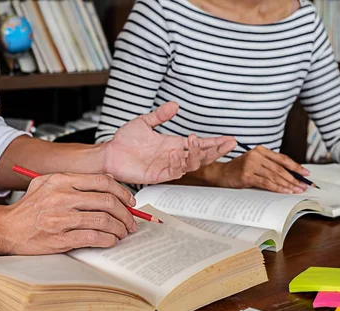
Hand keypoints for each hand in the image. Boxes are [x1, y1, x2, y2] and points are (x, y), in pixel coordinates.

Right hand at [0, 173, 136, 254]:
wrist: (6, 228)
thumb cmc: (28, 208)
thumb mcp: (47, 183)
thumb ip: (73, 180)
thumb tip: (105, 182)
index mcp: (61, 180)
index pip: (103, 181)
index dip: (122, 192)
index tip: (129, 201)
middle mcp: (62, 196)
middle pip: (107, 201)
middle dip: (126, 214)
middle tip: (130, 221)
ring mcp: (61, 218)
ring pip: (103, 220)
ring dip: (119, 228)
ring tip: (122, 232)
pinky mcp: (60, 238)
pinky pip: (93, 238)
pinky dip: (107, 240)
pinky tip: (110, 240)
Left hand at [102, 102, 236, 183]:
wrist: (109, 153)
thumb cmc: (125, 140)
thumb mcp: (144, 122)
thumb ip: (160, 114)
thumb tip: (175, 105)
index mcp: (174, 143)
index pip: (200, 144)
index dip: (216, 143)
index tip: (230, 139)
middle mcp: (174, 155)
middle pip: (202, 156)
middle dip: (216, 151)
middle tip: (227, 144)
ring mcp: (167, 166)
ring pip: (191, 164)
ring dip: (197, 154)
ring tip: (195, 141)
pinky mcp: (158, 175)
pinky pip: (174, 171)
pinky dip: (178, 162)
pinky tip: (177, 151)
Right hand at [214, 146, 309, 193]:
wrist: (221, 174)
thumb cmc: (239, 170)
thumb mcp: (254, 163)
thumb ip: (269, 165)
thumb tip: (291, 175)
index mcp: (260, 150)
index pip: (282, 158)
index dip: (295, 167)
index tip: (306, 173)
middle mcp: (256, 155)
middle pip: (280, 168)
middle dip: (294, 178)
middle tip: (303, 186)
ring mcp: (251, 165)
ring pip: (274, 176)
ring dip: (287, 185)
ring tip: (297, 190)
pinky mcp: (247, 176)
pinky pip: (266, 183)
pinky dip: (277, 188)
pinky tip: (285, 191)